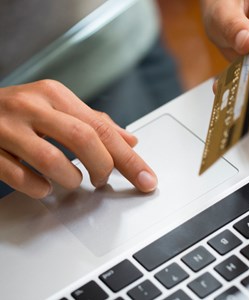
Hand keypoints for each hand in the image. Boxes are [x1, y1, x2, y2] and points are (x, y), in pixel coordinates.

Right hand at [0, 80, 157, 198]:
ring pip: (52, 160)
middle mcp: (32, 106)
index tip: (146, 178)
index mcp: (55, 95)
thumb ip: (94, 123)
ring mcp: (6, 128)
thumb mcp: (58, 107)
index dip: (129, 158)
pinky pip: (19, 177)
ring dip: (71, 179)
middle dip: (103, 167)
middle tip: (104, 180)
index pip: (103, 129)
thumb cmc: (19, 110)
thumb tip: (130, 141)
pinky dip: (39, 188)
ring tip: (74, 181)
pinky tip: (45, 186)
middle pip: (84, 139)